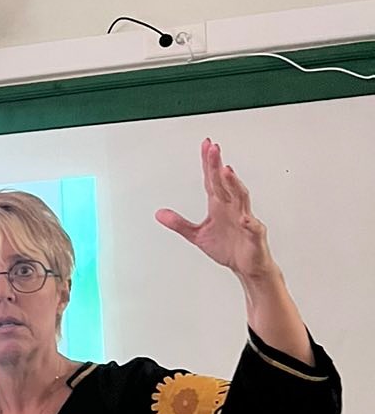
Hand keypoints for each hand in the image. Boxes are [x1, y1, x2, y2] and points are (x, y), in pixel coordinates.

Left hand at [156, 139, 275, 280]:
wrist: (247, 267)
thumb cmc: (228, 247)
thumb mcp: (197, 235)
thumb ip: (179, 224)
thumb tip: (159, 214)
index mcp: (220, 205)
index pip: (212, 180)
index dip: (208, 163)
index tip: (206, 145)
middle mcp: (233, 208)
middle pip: (225, 183)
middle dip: (218, 166)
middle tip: (213, 149)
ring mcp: (245, 220)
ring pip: (241, 198)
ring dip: (234, 185)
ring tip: (226, 171)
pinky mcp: (254, 236)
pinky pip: (253, 227)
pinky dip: (249, 222)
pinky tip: (245, 218)